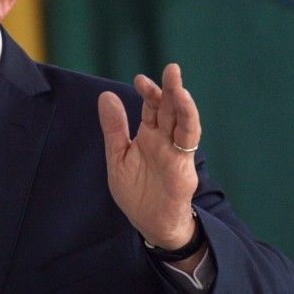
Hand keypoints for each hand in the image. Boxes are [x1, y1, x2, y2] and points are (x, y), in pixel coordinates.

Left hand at [97, 64, 201, 252]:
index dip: (149, 92)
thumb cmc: (136, 192)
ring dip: (182, 102)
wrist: (150, 225)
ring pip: (183, 121)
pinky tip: (184, 108)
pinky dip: (187, 123)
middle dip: (171, 89)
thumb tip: (106, 95)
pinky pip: (188, 142)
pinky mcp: (182, 168)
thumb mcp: (118, 156)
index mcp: (149, 136)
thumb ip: (114, 128)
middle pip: (171, 109)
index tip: (140, 79)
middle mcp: (165, 141)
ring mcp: (176, 153)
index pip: (153, 108)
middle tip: (171, 68)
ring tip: (178, 83)